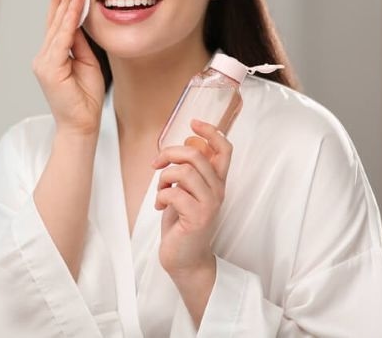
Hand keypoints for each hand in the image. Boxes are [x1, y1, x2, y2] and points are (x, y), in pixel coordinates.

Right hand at [32, 0, 103, 135]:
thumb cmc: (85, 97)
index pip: (56, 25)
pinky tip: (75, 5)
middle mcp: (44, 57)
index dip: (61, 4)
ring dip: (66, 4)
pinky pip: (61, 39)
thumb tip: (78, 23)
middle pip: (54, 22)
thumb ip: (80, 44)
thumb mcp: (87, 63)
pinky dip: (69, 20)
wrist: (82, 124)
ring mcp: (43, 63)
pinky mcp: (49, 68)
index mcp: (52, 56)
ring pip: (57, 27)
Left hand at [152, 119, 232, 278]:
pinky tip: (161, 206)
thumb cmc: (182, 223)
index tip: (194, 123)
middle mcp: (217, 191)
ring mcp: (209, 204)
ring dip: (164, 177)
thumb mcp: (187, 191)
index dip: (211, 132)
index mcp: (216, 182)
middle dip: (170, 154)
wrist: (185, 259)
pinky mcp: (197, 217)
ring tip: (161, 190)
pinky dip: (161, 196)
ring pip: (183, 171)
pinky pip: (174, 192)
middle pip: (196, 155)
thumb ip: (189, 171)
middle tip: (156, 164)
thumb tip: (182, 146)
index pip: (224, 149)